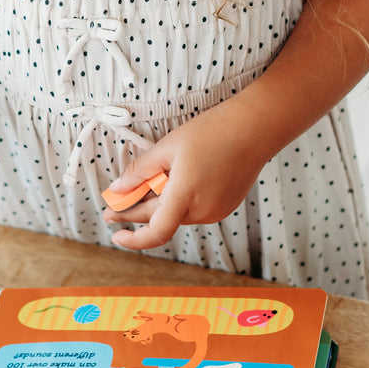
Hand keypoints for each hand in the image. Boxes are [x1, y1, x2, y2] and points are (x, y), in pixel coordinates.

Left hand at [103, 99, 269, 250]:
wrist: (256, 128)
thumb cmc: (213, 132)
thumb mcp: (168, 148)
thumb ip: (140, 172)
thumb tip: (118, 190)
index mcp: (186, 196)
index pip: (156, 232)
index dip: (134, 239)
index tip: (116, 234)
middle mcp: (202, 210)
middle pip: (159, 219)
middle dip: (134, 212)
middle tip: (112, 206)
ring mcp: (215, 212)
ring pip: (176, 214)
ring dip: (158, 204)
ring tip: (145, 185)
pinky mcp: (223, 207)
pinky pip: (191, 209)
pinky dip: (177, 201)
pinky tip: (171, 183)